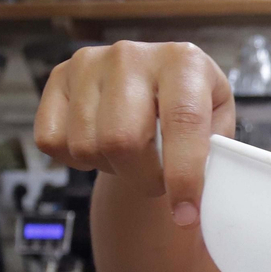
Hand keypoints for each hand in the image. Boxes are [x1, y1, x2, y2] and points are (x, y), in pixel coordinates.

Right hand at [33, 41, 233, 226]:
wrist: (154, 86)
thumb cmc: (190, 109)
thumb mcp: (217, 125)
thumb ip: (215, 158)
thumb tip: (201, 205)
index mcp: (183, 61)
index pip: (182, 122)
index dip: (183, 176)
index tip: (186, 216)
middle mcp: (132, 55)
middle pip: (123, 139)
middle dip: (143, 179)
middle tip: (158, 183)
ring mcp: (90, 63)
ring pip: (87, 146)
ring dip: (112, 168)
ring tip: (132, 155)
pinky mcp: (58, 78)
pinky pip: (53, 142)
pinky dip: (77, 161)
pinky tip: (101, 146)